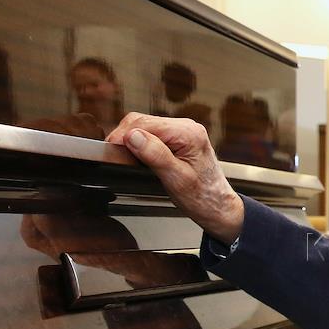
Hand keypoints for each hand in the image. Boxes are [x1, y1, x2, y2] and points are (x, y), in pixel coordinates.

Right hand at [106, 112, 244, 244]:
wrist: (218, 207)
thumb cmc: (203, 197)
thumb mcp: (176, 179)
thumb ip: (155, 155)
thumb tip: (132, 136)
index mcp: (189, 133)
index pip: (145, 123)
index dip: (123, 135)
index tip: (111, 150)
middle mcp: (187, 127)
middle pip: (143, 121)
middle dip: (125, 136)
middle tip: (115, 156)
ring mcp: (183, 131)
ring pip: (145, 126)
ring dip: (132, 139)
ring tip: (126, 157)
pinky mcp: (179, 138)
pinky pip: (153, 133)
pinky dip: (141, 142)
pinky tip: (138, 155)